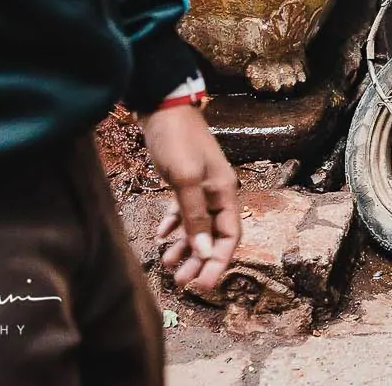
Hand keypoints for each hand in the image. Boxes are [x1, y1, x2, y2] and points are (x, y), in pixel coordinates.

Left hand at [141, 105, 238, 295]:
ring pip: (198, 226)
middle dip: (199, 260)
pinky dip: (174, 226)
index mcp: (225, 192)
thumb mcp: (186, 179)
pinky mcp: (183, 181)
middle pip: (214, 236)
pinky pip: (183, 212)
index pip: (231, 236)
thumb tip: (205, 251)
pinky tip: (160, 236)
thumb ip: (195, 216)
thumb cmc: (177, 141)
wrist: (162, 107)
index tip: (203, 285)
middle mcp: (217, 192)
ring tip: (167, 265)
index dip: (219, 262)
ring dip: (185, 247)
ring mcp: (201, 187)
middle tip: (181, 282)